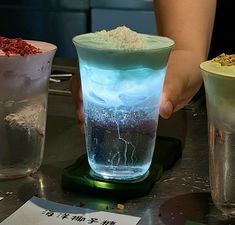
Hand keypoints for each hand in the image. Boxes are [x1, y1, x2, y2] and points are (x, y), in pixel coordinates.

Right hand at [70, 50, 202, 131]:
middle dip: (81, 100)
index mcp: (124, 59)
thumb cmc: (183, 67)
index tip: (81, 97)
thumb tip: (163, 109)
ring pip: (95, 94)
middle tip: (82, 119)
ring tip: (85, 127)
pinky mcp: (128, 100)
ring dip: (87, 111)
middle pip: (89, 81)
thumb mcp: (178, 75)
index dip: (83, 79)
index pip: (93, 64)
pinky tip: (98, 129)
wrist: (190, 75)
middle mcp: (118, 72)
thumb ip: (172, 89)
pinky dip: (100, 117)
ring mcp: (121, 87)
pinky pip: (110, 107)